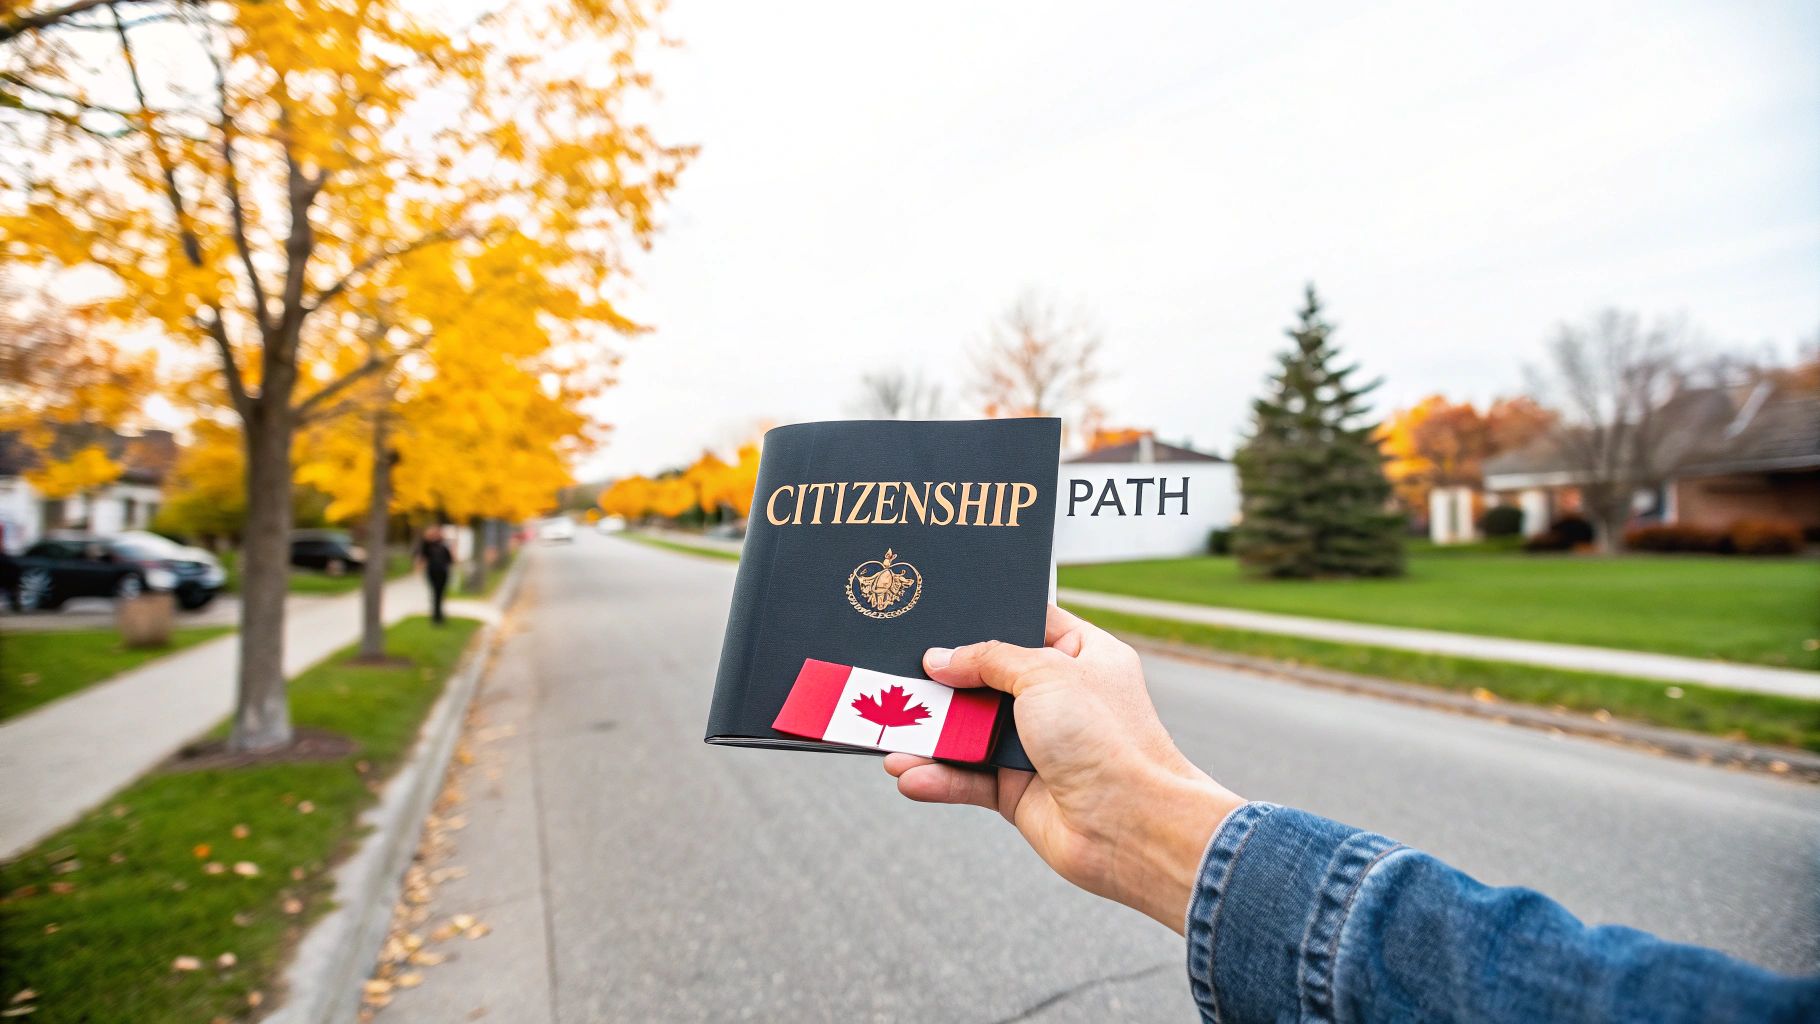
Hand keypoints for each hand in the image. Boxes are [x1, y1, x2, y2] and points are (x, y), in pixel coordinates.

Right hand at [884, 605, 1243, 931]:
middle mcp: (1060, 698)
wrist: (1131, 828)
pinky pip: (968, 778)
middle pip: (987, 679)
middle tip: (897, 672)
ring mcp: (1038, 746)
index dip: (989, 617)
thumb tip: (939, 659)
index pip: (1030, 622)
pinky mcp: (1018, 790)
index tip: (942, 614)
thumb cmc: (1106, 739)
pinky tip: (908, 773)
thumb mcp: (1045, 674)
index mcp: (1084, 656)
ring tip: (888, 729)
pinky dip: (938, 777)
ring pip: (970, 731)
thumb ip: (987, 659)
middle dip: (944, 680)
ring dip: (930, 733)